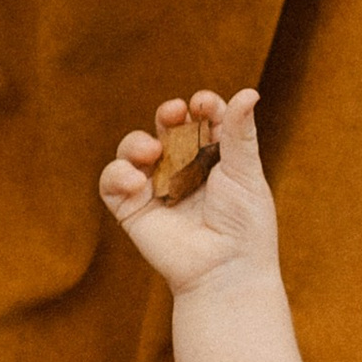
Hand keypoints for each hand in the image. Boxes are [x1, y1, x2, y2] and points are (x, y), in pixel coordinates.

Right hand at [100, 89, 280, 294]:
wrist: (226, 271)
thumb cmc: (245, 224)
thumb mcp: (246, 172)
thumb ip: (240, 132)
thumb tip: (249, 91)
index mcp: (215, 156)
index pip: (204, 118)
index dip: (202, 105)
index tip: (204, 105)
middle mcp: (184, 167)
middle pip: (167, 127)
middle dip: (168, 113)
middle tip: (174, 113)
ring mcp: (156, 187)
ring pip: (135, 148)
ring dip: (137, 141)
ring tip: (151, 151)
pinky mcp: (132, 209)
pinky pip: (112, 181)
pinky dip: (117, 173)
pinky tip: (135, 180)